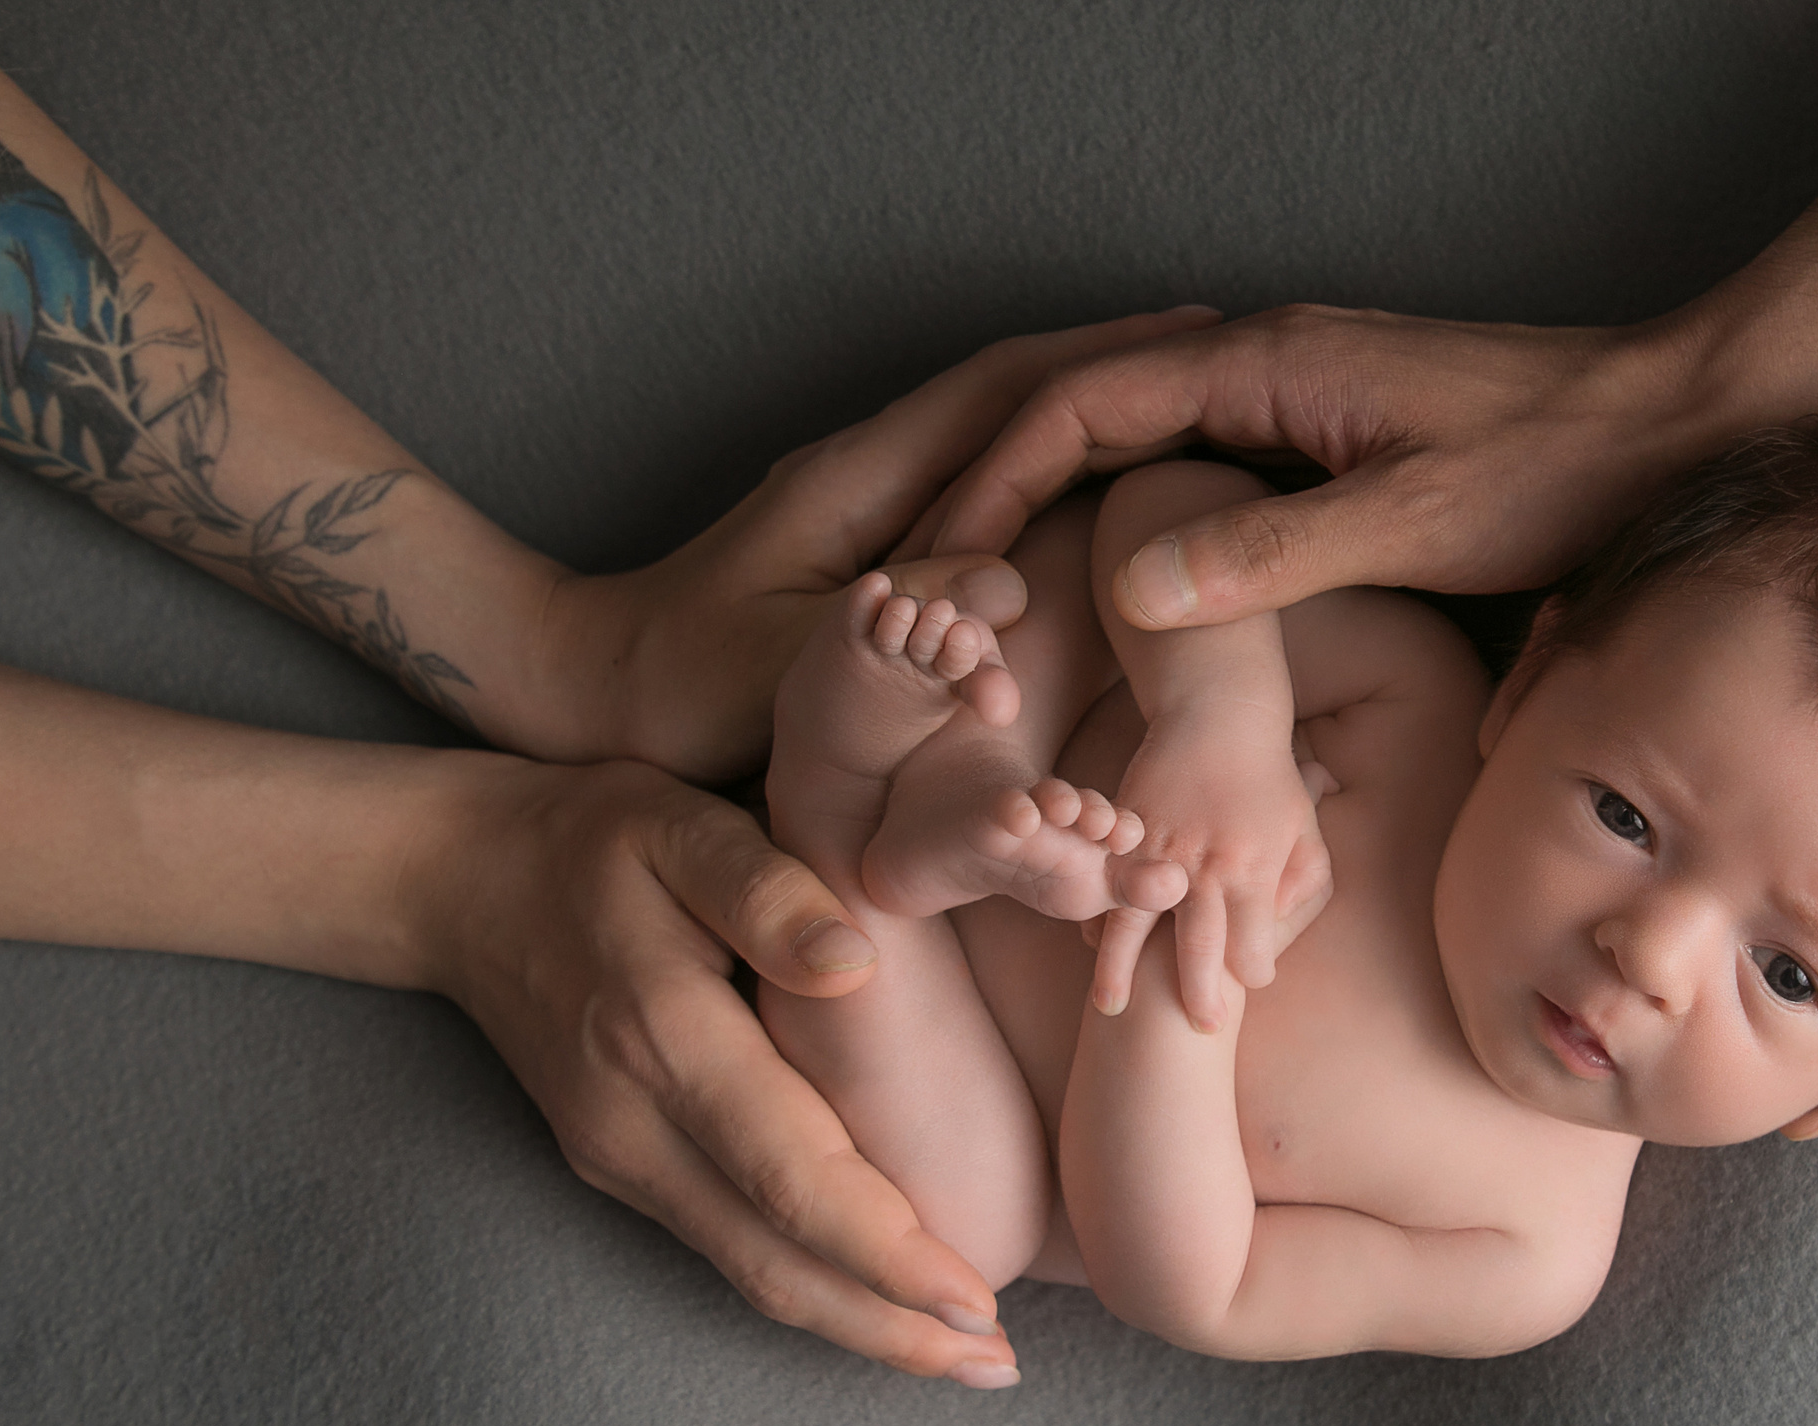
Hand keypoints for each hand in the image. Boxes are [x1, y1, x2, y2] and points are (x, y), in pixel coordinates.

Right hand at [412, 753, 1024, 1386]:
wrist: (456, 880)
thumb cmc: (593, 839)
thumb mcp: (681, 827)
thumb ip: (767, 891)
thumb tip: (852, 967)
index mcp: (663, 1039)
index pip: (792, 1177)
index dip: (887, 1255)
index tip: (977, 1305)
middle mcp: (634, 1125)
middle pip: (775, 1261)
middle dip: (890, 1328)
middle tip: (1001, 1370)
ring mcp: (619, 1158)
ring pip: (749, 1272)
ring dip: (857, 1326)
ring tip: (965, 1359)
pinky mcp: (620, 1166)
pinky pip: (727, 1247)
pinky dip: (810, 1288)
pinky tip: (878, 1305)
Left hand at [527, 306, 1221, 781]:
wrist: (594, 687)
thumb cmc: (683, 688)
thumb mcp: (792, 665)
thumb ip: (898, 630)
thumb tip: (1006, 587)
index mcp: (858, 478)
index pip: (1001, 393)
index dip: (1102, 363)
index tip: (1194, 345)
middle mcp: (868, 467)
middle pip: (1013, 391)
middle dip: (1116, 369)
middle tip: (1222, 361)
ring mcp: (867, 496)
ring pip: (999, 431)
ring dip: (1088, 414)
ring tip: (1185, 410)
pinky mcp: (868, 538)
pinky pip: (979, 483)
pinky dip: (1048, 471)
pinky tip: (1099, 488)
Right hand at [916, 305, 1723, 626]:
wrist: (1666, 426)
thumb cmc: (1558, 466)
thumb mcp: (1414, 521)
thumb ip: (1274, 553)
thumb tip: (1133, 585)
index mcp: (1266, 365)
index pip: (1080, 406)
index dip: (996, 483)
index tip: (940, 562)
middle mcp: (1265, 364)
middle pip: (1088, 416)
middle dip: (1002, 494)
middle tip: (939, 587)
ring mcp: (1293, 397)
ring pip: (1138, 443)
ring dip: (1060, 507)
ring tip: (998, 591)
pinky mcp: (1325, 437)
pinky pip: (1196, 467)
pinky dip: (1135, 517)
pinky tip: (1115, 582)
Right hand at [1087, 710, 1332, 1030]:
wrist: (1219, 716)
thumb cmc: (1271, 783)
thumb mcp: (1305, 834)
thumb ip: (1303, 889)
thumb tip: (1280, 940)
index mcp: (1253, 871)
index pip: (1253, 947)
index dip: (1255, 973)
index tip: (1251, 983)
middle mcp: (1205, 866)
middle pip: (1198, 947)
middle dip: (1198, 995)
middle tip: (1198, 1032)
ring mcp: (1159, 850)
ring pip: (1134, 922)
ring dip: (1122, 970)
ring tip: (1114, 1010)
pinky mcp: (1126, 834)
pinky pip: (1106, 885)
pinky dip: (1098, 918)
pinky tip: (1094, 946)